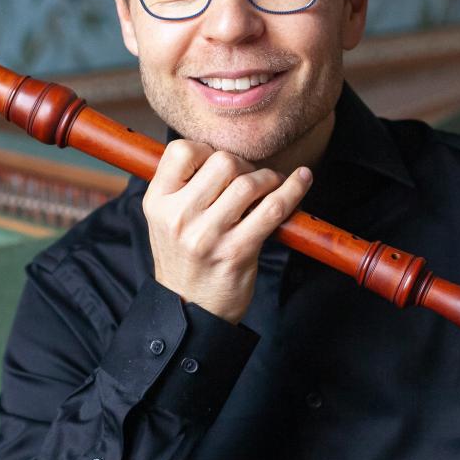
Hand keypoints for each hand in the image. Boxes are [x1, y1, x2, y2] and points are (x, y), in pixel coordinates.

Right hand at [143, 140, 312, 323]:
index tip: (221, 164)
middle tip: (252, 178)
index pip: (182, 150)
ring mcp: (208, 235)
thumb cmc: (184, 259)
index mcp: (158, 203)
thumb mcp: (166, 220)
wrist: (190, 309)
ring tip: (272, 185)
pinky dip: (294, 190)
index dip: (207, 149)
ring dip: (269, 178)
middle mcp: (179, 216)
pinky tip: (302, 180)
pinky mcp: (237, 251)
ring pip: (249, 182)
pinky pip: (273, 208)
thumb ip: (184, 186)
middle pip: (222, 162)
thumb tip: (225, 152)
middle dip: (245, 164)